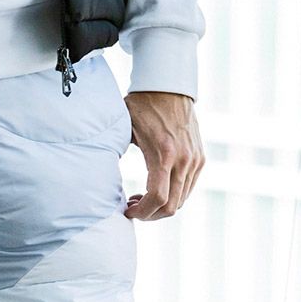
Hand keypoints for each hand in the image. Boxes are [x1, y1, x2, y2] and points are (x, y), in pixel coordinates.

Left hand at [122, 89, 204, 220]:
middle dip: (151, 214)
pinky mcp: (200, 158)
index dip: (142, 212)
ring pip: (181, 200)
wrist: (169, 87)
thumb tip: (100, 179)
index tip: (127, 211)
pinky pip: (188, 188)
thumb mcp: (124, 131)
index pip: (158, 198)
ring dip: (161, 206)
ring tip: (141, 197)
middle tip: (132, 207)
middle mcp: (184, 160)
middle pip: (172, 206)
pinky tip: (156, 187)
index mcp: (163, 154)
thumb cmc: (142, 107)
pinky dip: (173, 195)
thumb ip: (116, 154)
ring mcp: (195, 160)